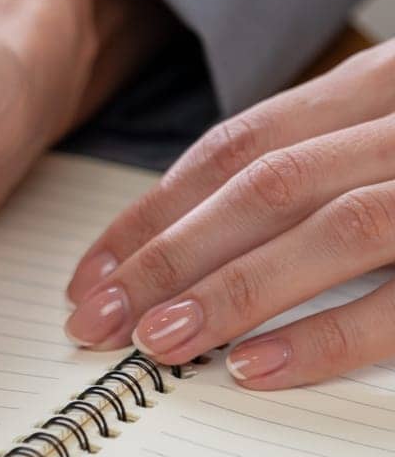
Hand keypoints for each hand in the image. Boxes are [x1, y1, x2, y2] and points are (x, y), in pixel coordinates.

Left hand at [64, 39, 394, 387]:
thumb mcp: (392, 130)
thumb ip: (321, 162)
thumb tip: (203, 241)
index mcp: (378, 89)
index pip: (239, 146)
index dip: (154, 210)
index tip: (91, 273)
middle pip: (265, 185)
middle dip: (167, 255)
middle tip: (96, 318)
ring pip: (329, 228)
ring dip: (230, 289)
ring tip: (154, 341)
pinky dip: (327, 333)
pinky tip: (255, 366)